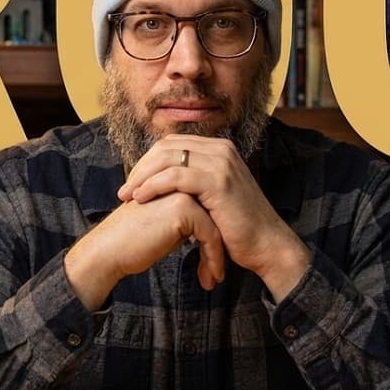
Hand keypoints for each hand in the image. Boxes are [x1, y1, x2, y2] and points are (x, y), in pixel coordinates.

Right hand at [64, 191, 226, 311]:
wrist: (108, 250)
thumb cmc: (133, 242)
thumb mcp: (165, 225)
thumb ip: (186, 219)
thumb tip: (209, 229)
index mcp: (175, 181)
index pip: (209, 207)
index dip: (215, 234)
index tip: (215, 260)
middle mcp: (181, 182)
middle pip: (216, 214)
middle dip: (221, 245)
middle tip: (219, 273)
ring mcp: (183, 192)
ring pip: (217, 225)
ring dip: (218, 255)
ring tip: (216, 277)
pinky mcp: (183, 209)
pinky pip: (211, 235)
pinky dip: (214, 258)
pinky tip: (212, 278)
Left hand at [116, 134, 310, 296]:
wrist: (266, 245)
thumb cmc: (237, 227)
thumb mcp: (212, 197)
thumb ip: (192, 183)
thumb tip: (161, 180)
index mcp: (219, 149)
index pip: (172, 144)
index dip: (148, 162)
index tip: (132, 183)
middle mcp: (222, 149)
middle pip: (166, 146)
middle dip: (140, 167)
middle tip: (123, 190)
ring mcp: (221, 162)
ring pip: (167, 158)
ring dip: (141, 177)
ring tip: (126, 196)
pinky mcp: (218, 181)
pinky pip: (175, 176)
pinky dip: (153, 186)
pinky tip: (141, 199)